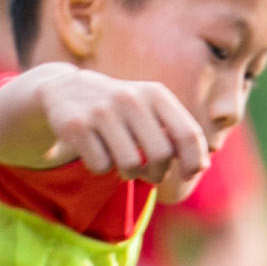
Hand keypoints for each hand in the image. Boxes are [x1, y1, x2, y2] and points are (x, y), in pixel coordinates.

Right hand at [0, 66, 208, 186]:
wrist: (65, 90)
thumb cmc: (120, 110)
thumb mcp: (150, 109)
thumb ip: (177, 133)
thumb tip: (200, 166)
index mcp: (155, 94)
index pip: (187, 133)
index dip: (193, 160)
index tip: (190, 174)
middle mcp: (130, 98)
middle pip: (161, 154)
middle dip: (159, 173)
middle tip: (151, 174)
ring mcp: (101, 110)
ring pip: (129, 165)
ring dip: (128, 174)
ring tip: (123, 164)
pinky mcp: (76, 125)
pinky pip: (100, 166)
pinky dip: (101, 168)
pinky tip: (96, 152)